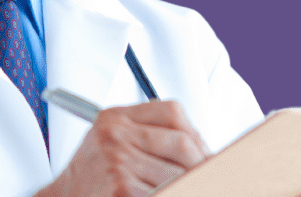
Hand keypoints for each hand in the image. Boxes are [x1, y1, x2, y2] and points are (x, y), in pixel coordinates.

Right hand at [35, 100, 210, 196]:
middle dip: (202, 163)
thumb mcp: (110, 140)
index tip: (204, 151)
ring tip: (189, 187)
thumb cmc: (90, 175)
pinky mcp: (122, 188)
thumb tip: (199, 148)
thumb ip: (146, 134)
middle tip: (210, 175)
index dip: (196, 134)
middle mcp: (115, 135)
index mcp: (115, 117)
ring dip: (191, 184)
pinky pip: (167, 191)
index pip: (172, 112)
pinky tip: (172, 192)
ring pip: (179, 172)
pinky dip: (175, 192)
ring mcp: (119, 162)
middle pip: (182, 143)